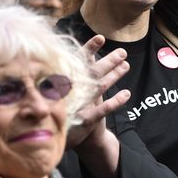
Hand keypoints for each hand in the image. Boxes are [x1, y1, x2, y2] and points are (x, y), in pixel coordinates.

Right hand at [65, 35, 130, 149]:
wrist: (51, 139)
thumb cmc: (56, 109)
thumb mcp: (57, 90)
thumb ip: (70, 74)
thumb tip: (86, 55)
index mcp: (62, 82)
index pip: (77, 62)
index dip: (89, 49)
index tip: (101, 38)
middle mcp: (71, 91)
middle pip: (93, 72)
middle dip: (109, 61)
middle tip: (123, 52)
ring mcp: (80, 105)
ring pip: (100, 87)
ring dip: (114, 75)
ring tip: (126, 65)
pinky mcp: (86, 121)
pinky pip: (103, 109)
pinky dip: (116, 101)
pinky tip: (126, 94)